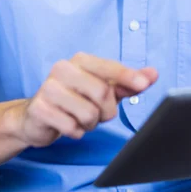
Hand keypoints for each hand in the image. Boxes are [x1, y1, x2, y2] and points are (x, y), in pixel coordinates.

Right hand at [11, 52, 157, 147]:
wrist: (37, 115)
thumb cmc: (75, 98)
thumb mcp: (103, 88)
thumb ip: (128, 82)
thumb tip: (153, 73)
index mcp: (80, 60)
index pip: (109, 68)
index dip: (128, 76)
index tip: (145, 84)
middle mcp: (63, 68)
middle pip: (102, 93)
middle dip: (106, 111)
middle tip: (98, 113)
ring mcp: (48, 87)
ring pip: (88, 113)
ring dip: (90, 124)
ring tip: (80, 117)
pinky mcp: (39, 108)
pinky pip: (71, 127)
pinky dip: (75, 132)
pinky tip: (67, 124)